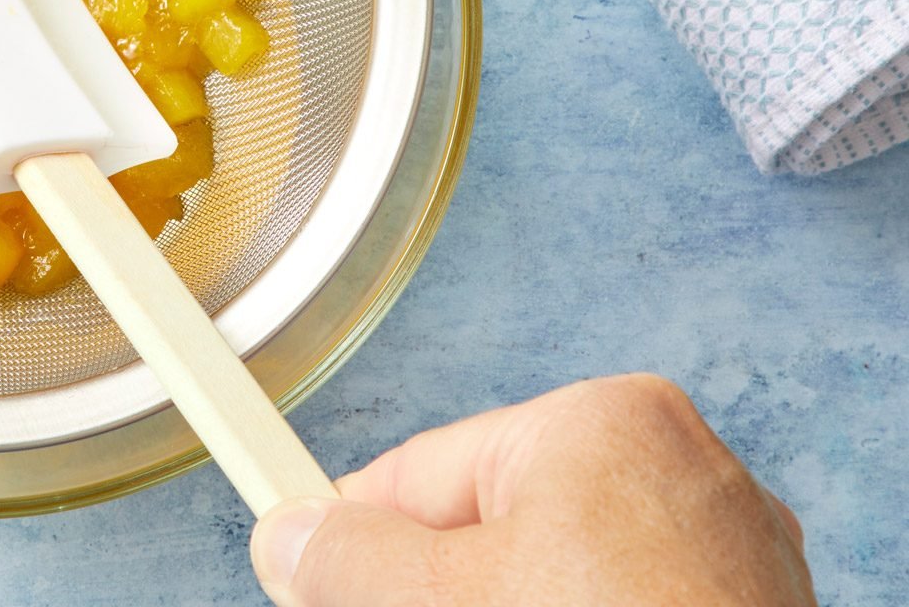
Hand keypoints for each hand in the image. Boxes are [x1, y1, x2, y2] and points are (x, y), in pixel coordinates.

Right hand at [251, 374, 812, 605]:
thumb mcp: (450, 602)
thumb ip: (355, 562)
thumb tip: (290, 537)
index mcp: (604, 423)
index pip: (426, 472)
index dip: (358, 539)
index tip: (304, 576)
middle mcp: (676, 468)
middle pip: (489, 532)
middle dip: (432, 593)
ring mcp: (721, 554)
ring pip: (551, 580)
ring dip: (491, 606)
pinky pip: (612, 600)